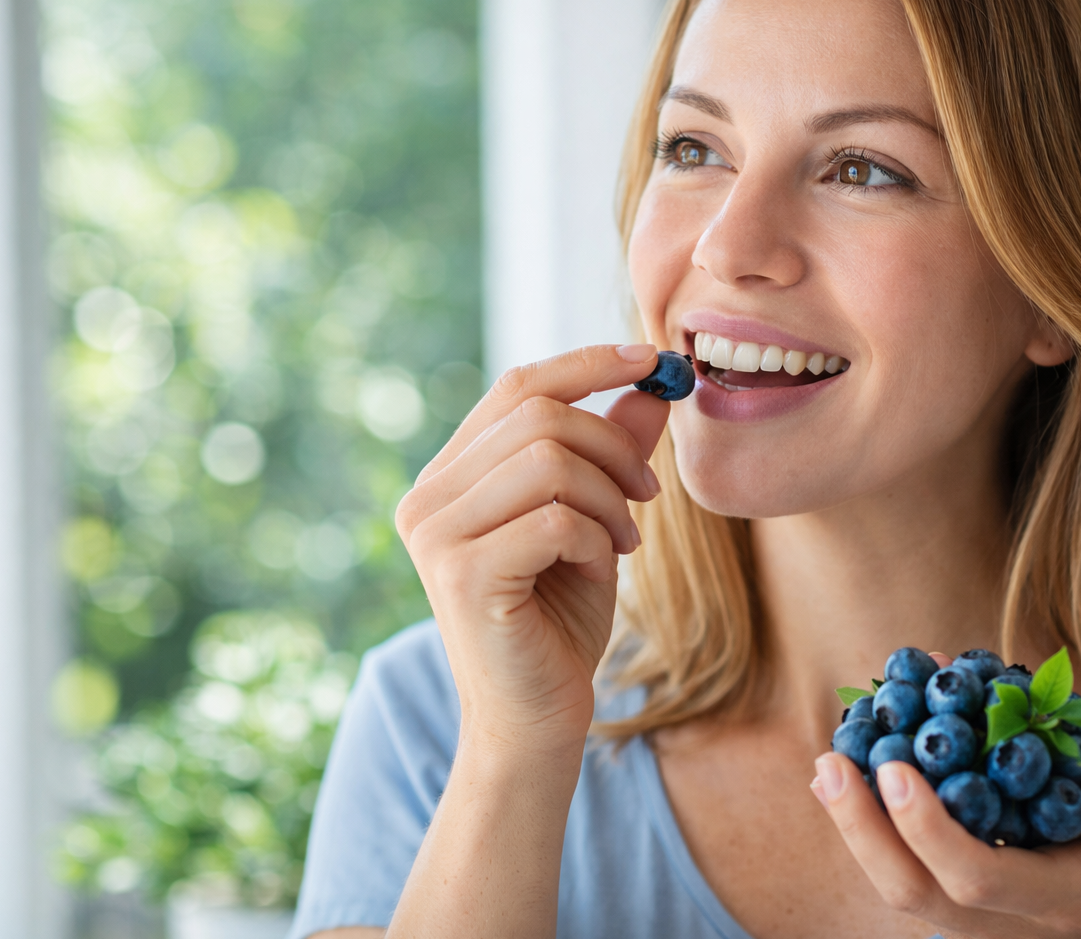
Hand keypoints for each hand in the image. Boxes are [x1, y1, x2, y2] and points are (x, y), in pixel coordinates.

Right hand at [394, 344, 668, 754]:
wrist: (536, 720)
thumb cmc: (559, 622)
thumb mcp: (594, 523)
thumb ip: (611, 456)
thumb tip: (651, 387)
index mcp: (451, 476)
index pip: (517, 388)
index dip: (587, 363)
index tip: (652, 359)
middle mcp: (428, 497)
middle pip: (538, 415)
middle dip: (613, 445)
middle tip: (647, 494)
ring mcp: (435, 535)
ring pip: (550, 461)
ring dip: (610, 497)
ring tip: (625, 541)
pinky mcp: (461, 573)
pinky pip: (555, 519)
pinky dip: (596, 538)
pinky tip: (599, 569)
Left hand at [812, 753, 1080, 938]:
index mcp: (1057, 901)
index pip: (977, 876)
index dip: (929, 828)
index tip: (896, 770)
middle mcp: (1002, 924)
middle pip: (912, 890)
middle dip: (863, 827)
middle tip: (829, 761)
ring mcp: (972, 924)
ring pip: (898, 886)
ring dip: (855, 826)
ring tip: (829, 761)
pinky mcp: (956, 909)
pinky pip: (903, 871)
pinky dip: (873, 824)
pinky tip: (853, 774)